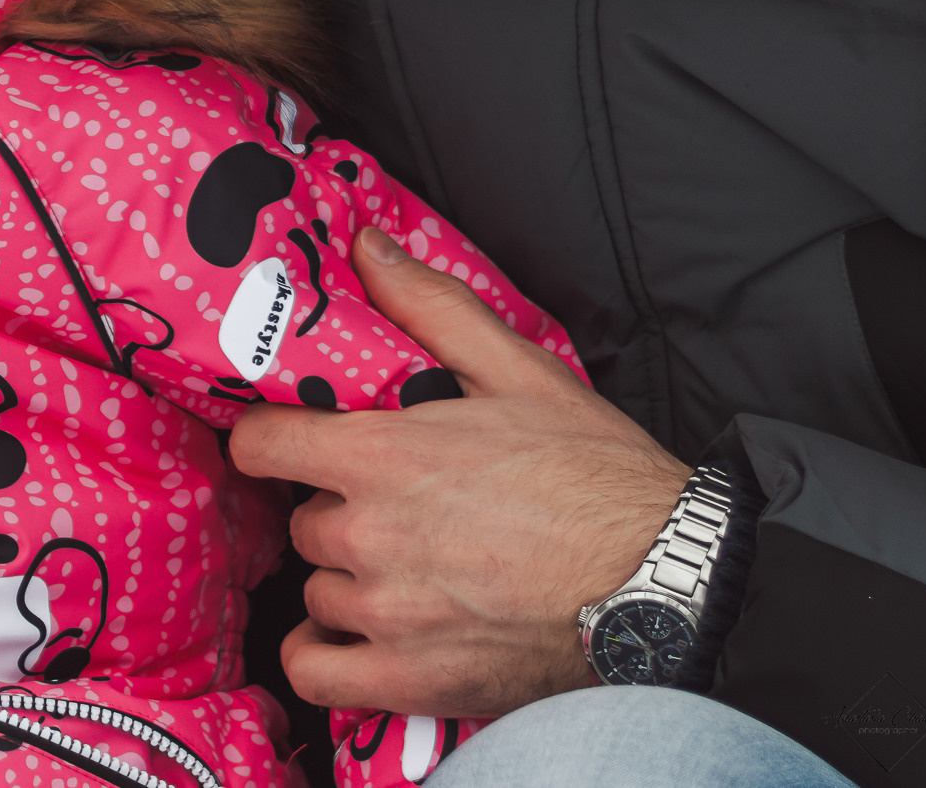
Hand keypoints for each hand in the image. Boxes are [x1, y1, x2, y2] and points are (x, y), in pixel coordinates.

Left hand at [228, 227, 690, 716]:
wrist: (666, 583)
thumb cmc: (595, 473)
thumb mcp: (518, 369)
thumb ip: (430, 306)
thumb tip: (368, 246)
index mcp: (380, 455)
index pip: (259, 444)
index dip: (272, 437)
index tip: (295, 441)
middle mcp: (368, 534)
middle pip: (301, 519)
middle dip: (337, 508)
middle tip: (394, 506)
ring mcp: (385, 612)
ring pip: (319, 589)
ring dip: (349, 579)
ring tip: (409, 567)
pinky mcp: (409, 679)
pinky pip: (317, 671)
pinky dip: (327, 655)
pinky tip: (360, 635)